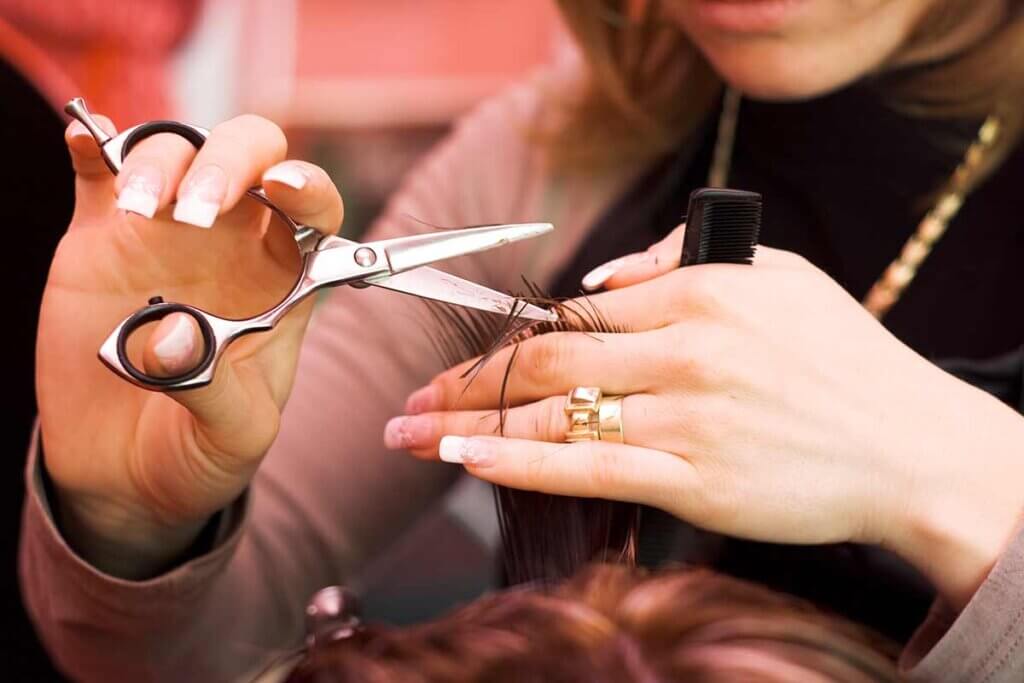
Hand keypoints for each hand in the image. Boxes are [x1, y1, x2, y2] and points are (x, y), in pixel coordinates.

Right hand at [38, 114, 343, 577]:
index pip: (315, 208)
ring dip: (159, 164)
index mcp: (286, 280)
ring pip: (173, 153)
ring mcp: (165, 232)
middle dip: (229, 162)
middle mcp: (231, 242)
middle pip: (249, 155)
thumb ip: (215, 389)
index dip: (308, 185)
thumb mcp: (235, 436)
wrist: (127, 473)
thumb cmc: (201, 449)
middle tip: (198, 210)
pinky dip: (92, 145)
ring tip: (141, 212)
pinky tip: (86, 142)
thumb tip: (171, 337)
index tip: (285, 190)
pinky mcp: (100, 238)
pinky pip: (98, 173)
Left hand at [388, 225, 1023, 608]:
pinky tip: (469, 461)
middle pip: (544, 357)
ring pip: (552, 414)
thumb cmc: (842, 360)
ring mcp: (685, 417)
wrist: (908, 447)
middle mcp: (684, 349)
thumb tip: (599, 273)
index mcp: (700, 293)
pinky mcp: (692, 479)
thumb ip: (683, 262)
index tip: (465, 354)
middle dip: (465, 380)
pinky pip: (587, 469)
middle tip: (409, 399)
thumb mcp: (779, 275)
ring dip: (467, 422)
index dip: (506, 333)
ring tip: (412, 433)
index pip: (573, 306)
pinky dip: (519, 463)